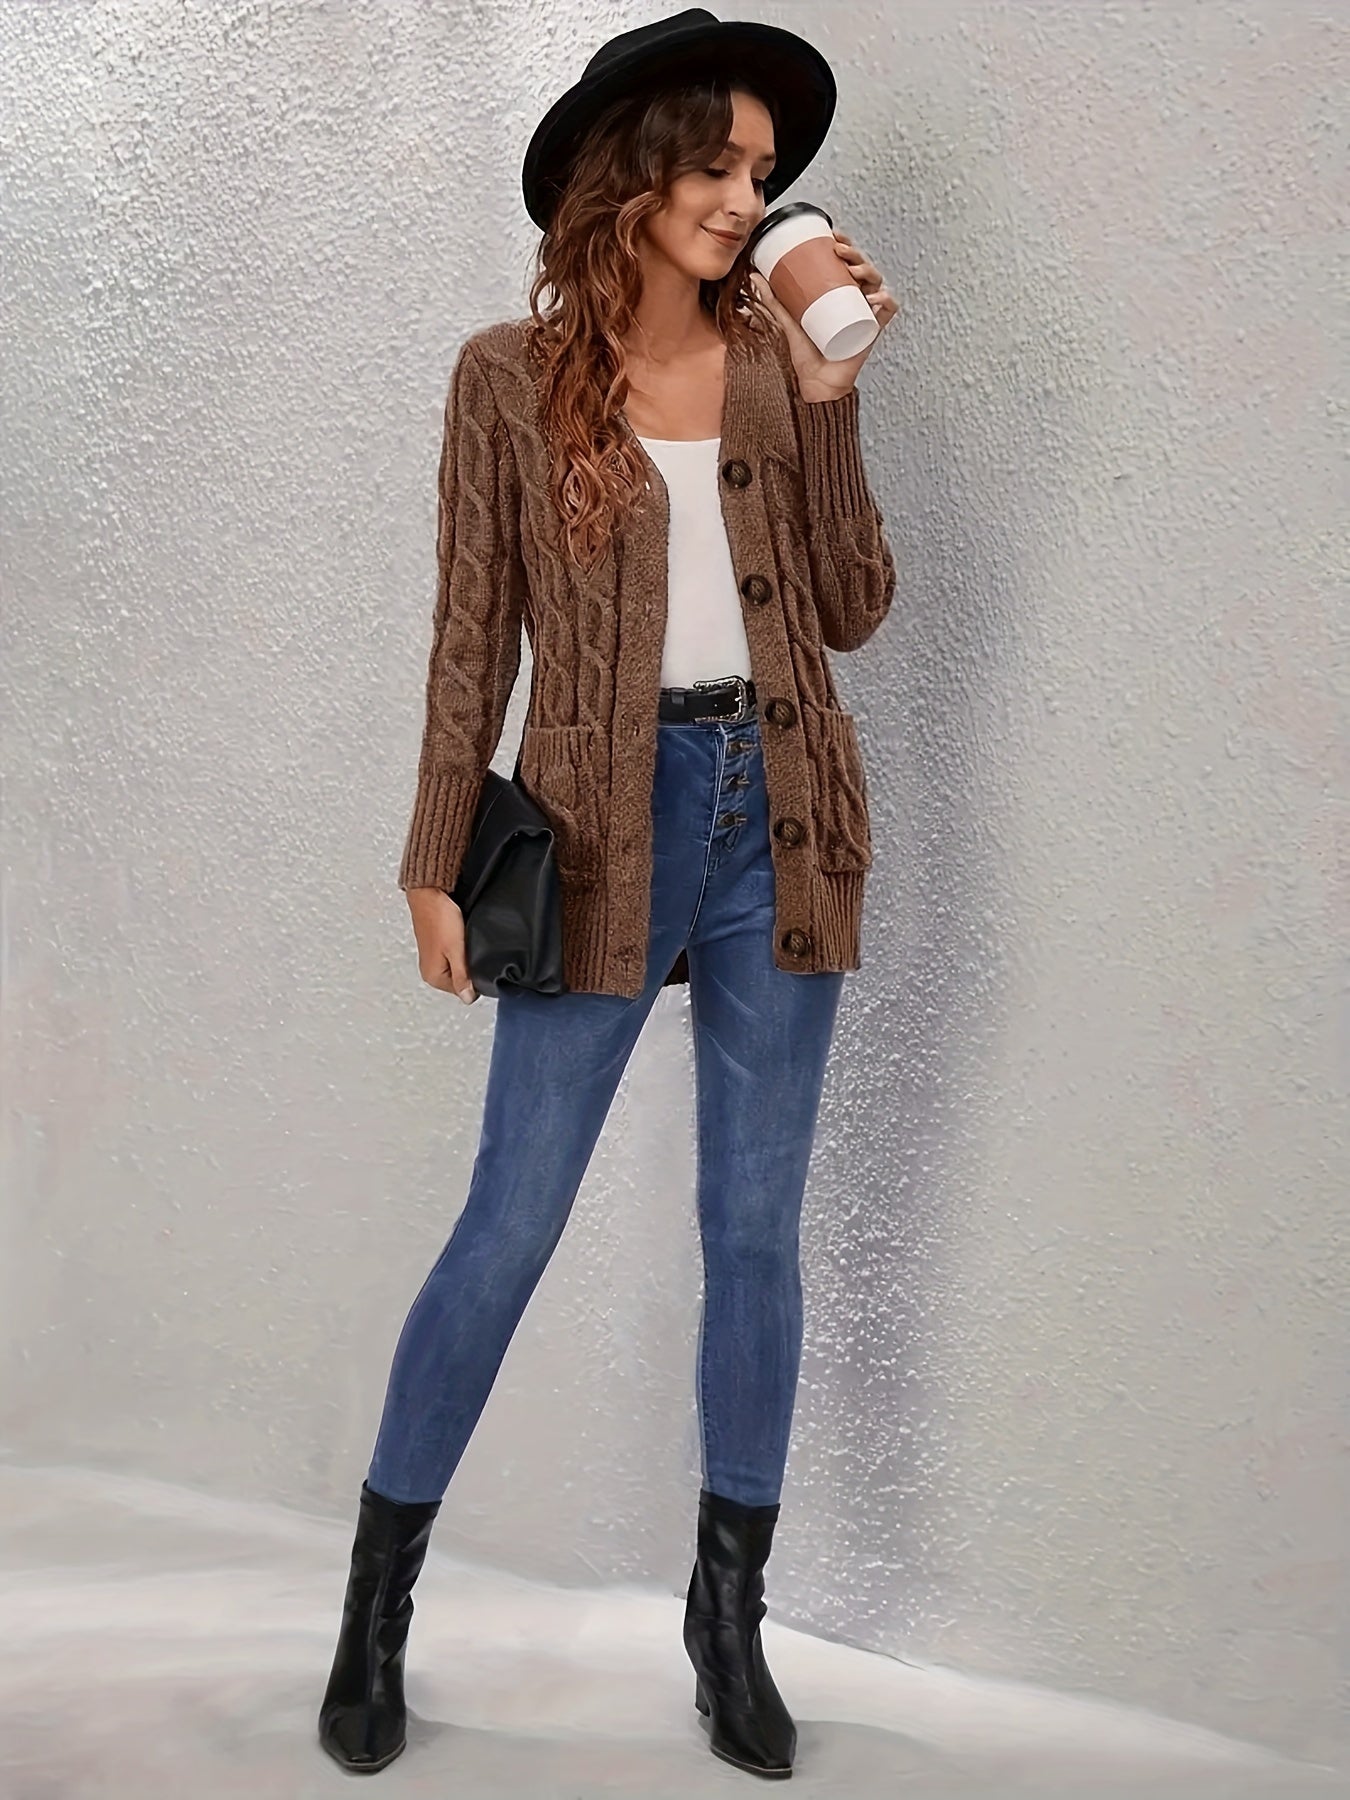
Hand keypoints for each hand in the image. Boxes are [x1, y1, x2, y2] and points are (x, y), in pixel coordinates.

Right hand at [406, 886, 478, 1003]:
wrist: (429, 893)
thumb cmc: (439, 917)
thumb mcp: (456, 950)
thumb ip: (462, 976)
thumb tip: (467, 998)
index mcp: (433, 977)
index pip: (463, 991)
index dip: (475, 978)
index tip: (476, 961)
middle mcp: (430, 971)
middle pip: (460, 980)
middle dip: (470, 967)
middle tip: (471, 949)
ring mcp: (432, 959)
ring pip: (458, 966)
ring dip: (465, 957)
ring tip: (464, 942)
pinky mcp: (435, 947)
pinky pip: (453, 955)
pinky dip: (460, 949)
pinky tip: (461, 938)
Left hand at [750, 228, 898, 401]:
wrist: (816, 382)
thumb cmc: (807, 353)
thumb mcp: (788, 321)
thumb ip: (773, 299)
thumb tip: (754, 275)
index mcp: (840, 293)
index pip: (847, 262)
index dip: (845, 244)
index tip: (833, 235)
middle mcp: (855, 300)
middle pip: (863, 268)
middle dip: (855, 253)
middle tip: (839, 250)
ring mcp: (866, 314)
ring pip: (877, 284)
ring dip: (869, 271)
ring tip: (853, 272)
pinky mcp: (873, 330)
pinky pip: (887, 311)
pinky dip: (885, 301)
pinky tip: (874, 298)